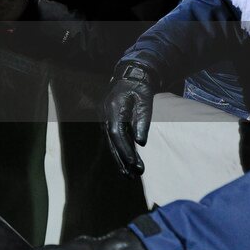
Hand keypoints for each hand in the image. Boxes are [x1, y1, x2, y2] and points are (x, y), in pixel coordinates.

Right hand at [103, 61, 158, 175]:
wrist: (130, 74)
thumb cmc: (139, 86)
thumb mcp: (144, 100)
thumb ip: (142, 120)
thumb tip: (141, 142)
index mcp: (113, 107)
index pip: (116, 132)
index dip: (124, 149)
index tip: (134, 163)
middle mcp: (104, 114)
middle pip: (112, 141)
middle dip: (122, 159)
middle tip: (133, 175)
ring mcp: (104, 118)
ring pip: (111, 142)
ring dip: (120, 158)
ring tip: (129, 175)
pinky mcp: (109, 121)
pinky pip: (113, 139)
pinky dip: (119, 151)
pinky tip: (126, 163)